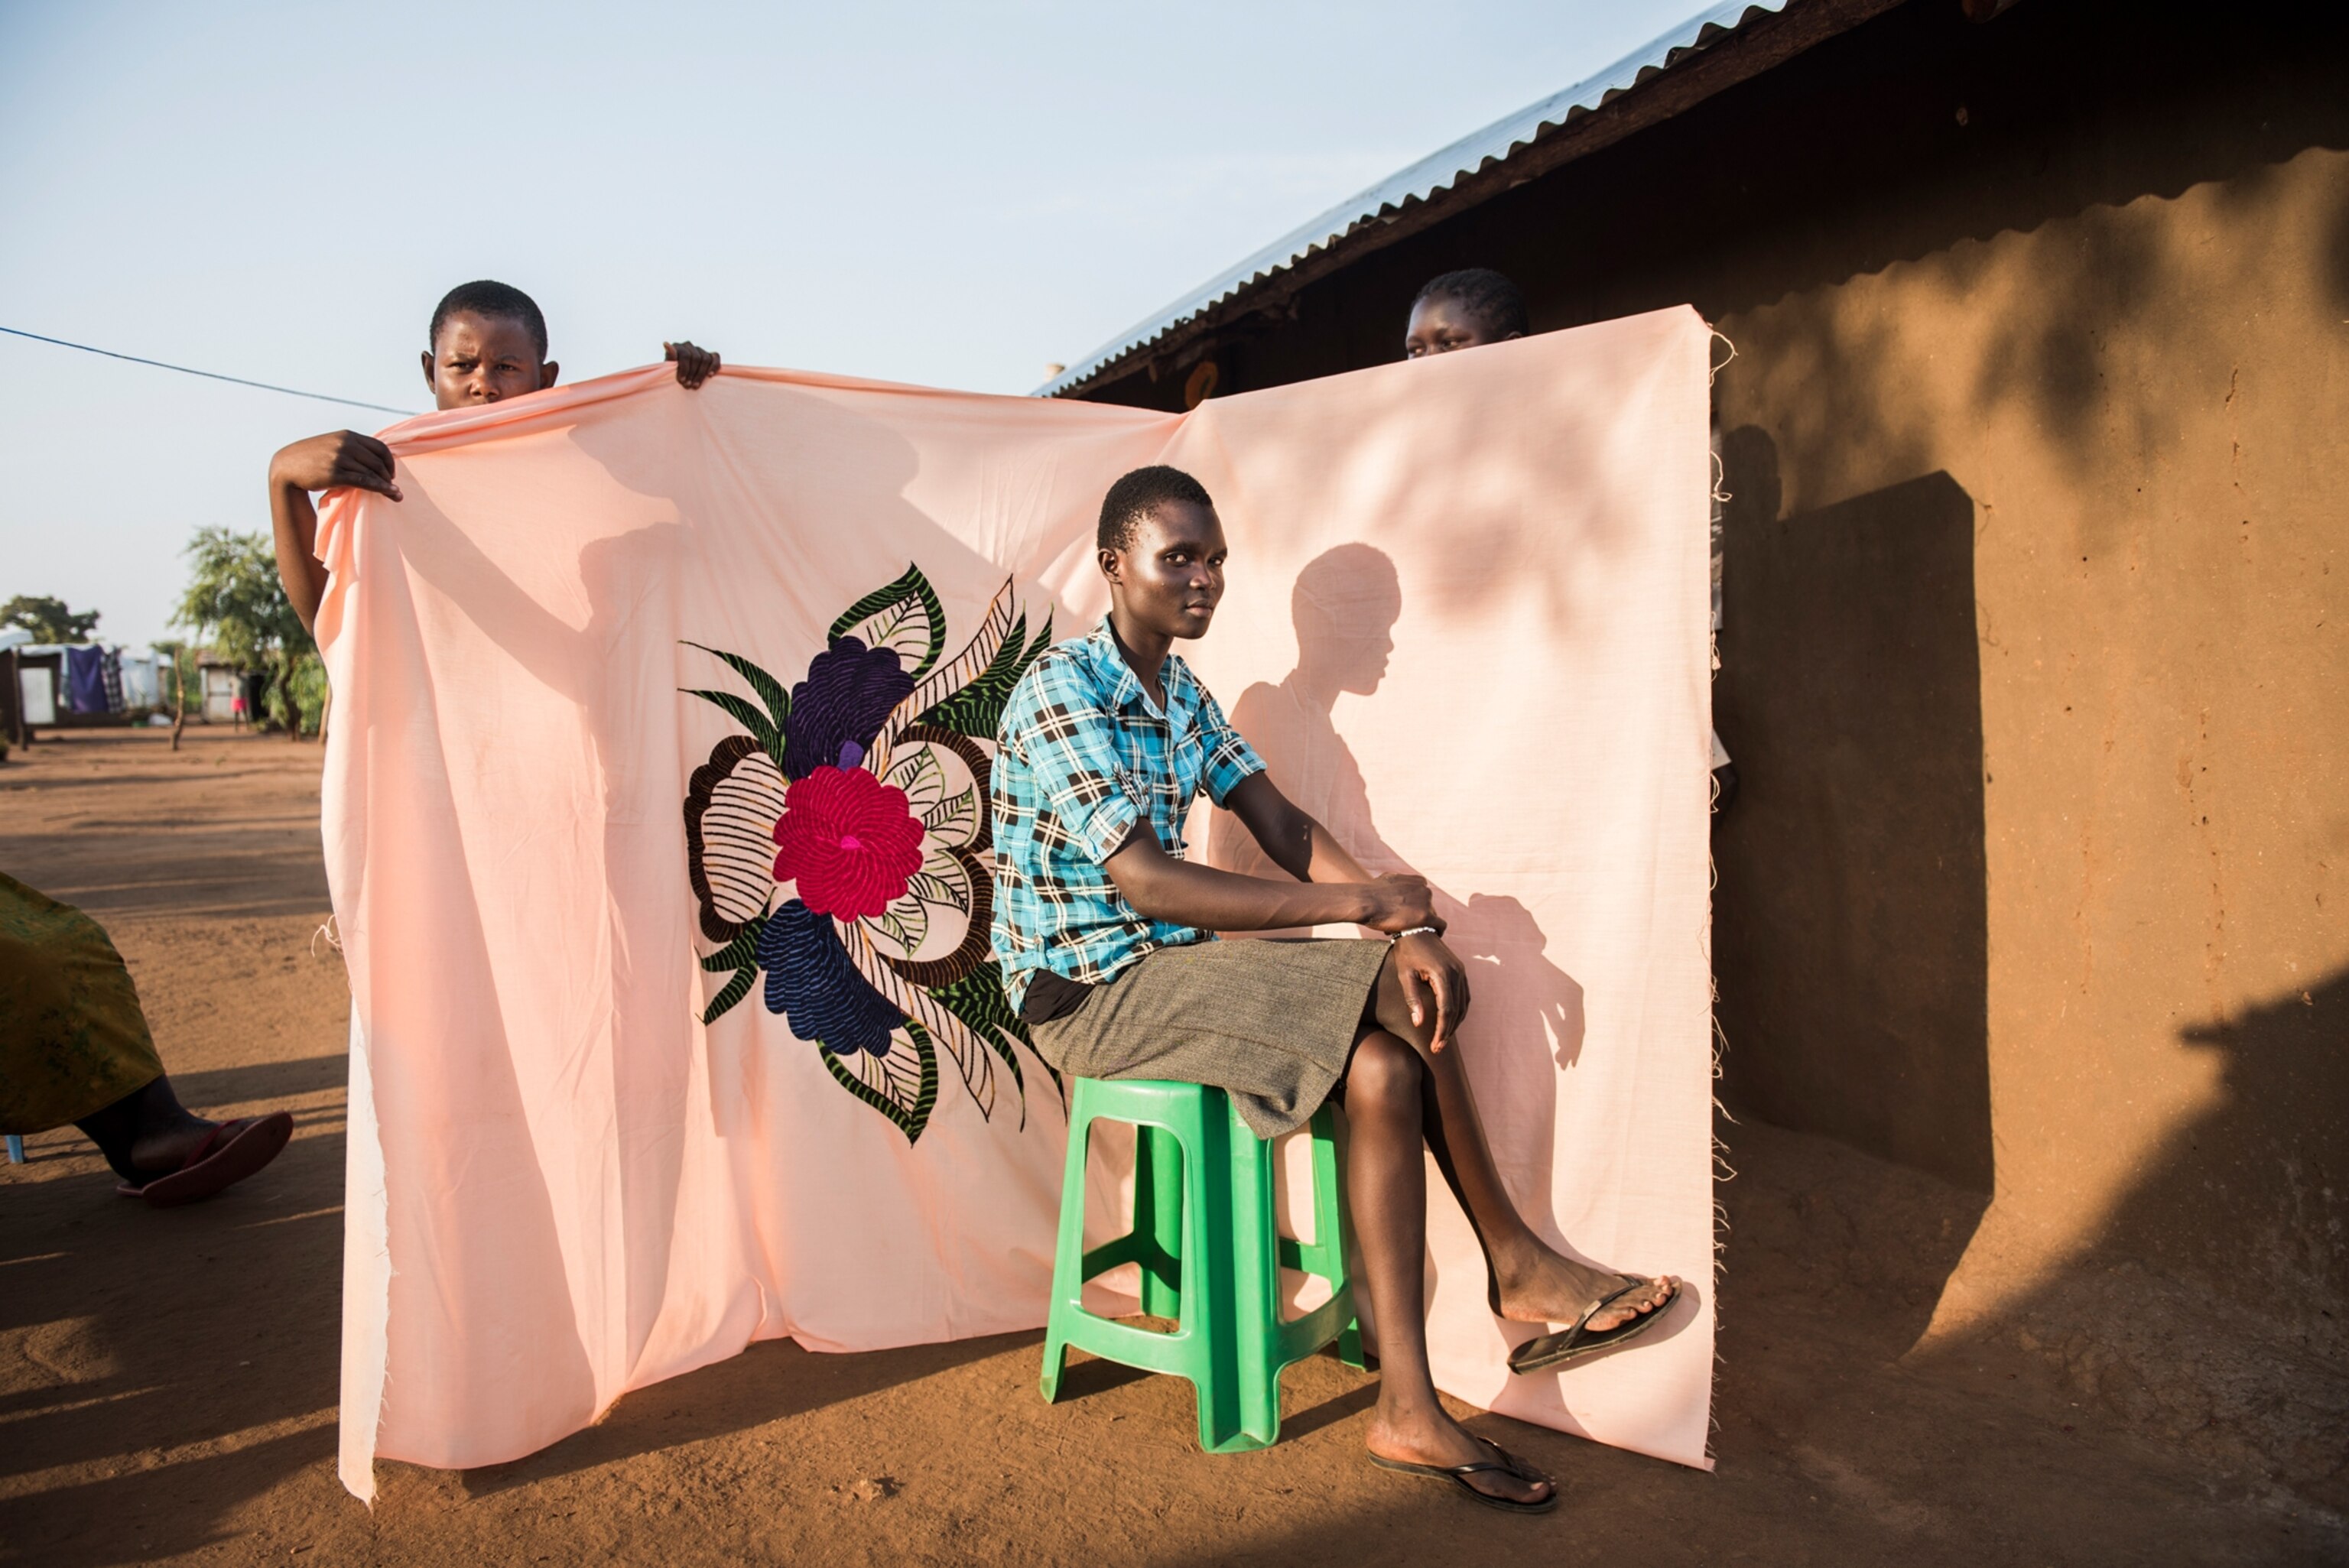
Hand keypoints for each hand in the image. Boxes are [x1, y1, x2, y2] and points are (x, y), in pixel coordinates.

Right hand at [270, 431, 399, 501]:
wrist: (287, 466)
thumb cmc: (312, 458)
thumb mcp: (332, 445)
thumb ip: (351, 447)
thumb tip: (374, 459)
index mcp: (347, 435)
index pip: (379, 447)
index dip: (389, 461)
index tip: (391, 473)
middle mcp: (345, 444)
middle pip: (378, 461)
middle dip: (389, 476)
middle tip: (393, 488)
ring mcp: (340, 458)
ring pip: (372, 472)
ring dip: (387, 485)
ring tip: (395, 495)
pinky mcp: (335, 473)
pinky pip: (364, 481)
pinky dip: (380, 488)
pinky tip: (390, 494)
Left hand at [666, 341, 720, 388]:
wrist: (680, 379)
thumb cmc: (672, 373)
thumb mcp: (668, 367)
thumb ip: (670, 356)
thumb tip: (666, 343)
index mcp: (678, 346)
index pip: (685, 355)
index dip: (684, 369)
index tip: (681, 381)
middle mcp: (689, 346)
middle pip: (696, 358)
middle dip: (692, 374)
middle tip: (688, 385)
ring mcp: (700, 350)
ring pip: (705, 359)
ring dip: (701, 374)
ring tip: (695, 385)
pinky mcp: (710, 355)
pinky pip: (715, 358)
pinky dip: (714, 366)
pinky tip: (710, 375)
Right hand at [1359, 872, 1439, 934]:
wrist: (1366, 901)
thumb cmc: (1371, 892)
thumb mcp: (1388, 878)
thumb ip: (1398, 881)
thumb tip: (1396, 882)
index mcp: (1418, 881)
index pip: (1423, 895)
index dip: (1415, 905)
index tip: (1408, 913)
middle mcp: (1424, 890)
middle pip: (1428, 907)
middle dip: (1417, 916)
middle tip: (1405, 926)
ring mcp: (1426, 903)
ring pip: (1431, 917)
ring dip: (1422, 925)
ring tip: (1410, 933)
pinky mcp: (1426, 917)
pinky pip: (1440, 925)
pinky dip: (1438, 931)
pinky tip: (1433, 937)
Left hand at [1393, 931, 1471, 1050]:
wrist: (1417, 928)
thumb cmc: (1407, 952)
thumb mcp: (1405, 975)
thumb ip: (1412, 999)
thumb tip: (1419, 1023)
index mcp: (1443, 974)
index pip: (1446, 1010)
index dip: (1442, 1030)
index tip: (1435, 1045)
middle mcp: (1457, 973)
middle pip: (1457, 1010)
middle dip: (1448, 1031)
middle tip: (1437, 1047)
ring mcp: (1461, 971)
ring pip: (1464, 1005)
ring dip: (1455, 1023)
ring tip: (1443, 1038)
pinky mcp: (1461, 971)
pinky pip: (1465, 996)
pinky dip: (1459, 1011)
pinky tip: (1450, 1021)